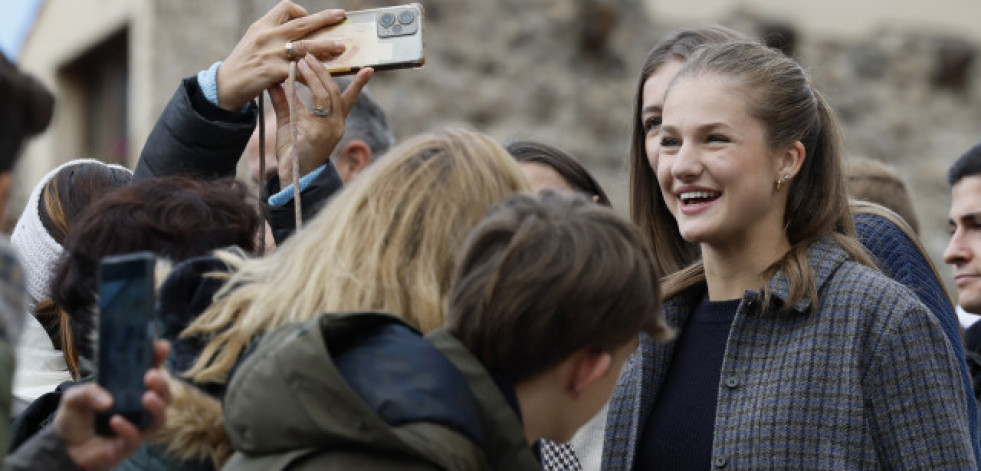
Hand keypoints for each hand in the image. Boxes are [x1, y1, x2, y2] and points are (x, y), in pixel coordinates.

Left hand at [55, 341, 171, 470]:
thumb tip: (108, 401)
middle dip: (163, 384)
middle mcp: (138, 406)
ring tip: (147, 398)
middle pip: (164, 394)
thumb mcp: (73, 398)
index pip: (150, 370)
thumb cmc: (75, 418)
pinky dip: (129, 429)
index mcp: (129, 388)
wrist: (65, 449)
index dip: (158, 357)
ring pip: (159, 418)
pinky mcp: (128, 445)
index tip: (161, 346)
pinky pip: (136, 437)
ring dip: (157, 407)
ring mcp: (136, 426)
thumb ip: (87, 393)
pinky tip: (116, 421)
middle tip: (151, 376)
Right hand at [216, 1, 349, 110]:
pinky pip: (298, 71)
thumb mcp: (254, 42)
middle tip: (340, 16)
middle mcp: (267, 36)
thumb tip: (298, 36)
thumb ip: (273, 36)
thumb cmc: (243, 65)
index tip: (311, 19)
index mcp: (262, 26)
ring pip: (304, 46)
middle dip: (324, 19)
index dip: (302, 11)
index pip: (285, 8)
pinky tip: (323, 76)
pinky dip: (312, 73)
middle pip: (301, 23)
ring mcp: (270, 53)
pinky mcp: (272, 71)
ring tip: (341, 47)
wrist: (225, 86)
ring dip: (325, 46)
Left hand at [269, 53, 372, 182]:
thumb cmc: (293, 152)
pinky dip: (301, 91)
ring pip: (327, 95)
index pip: (348, 98)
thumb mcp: (289, 122)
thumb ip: (285, 101)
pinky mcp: (319, 134)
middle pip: (334, 91)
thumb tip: (276, 80)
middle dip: (323, 71)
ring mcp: (330, 129)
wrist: (293, 179)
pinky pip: (313, 107)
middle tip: (310, 55)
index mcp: (334, 122)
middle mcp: (337, 124)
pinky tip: (291, 80)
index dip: (358, 83)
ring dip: (314, 76)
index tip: (368, 68)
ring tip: (302, 62)